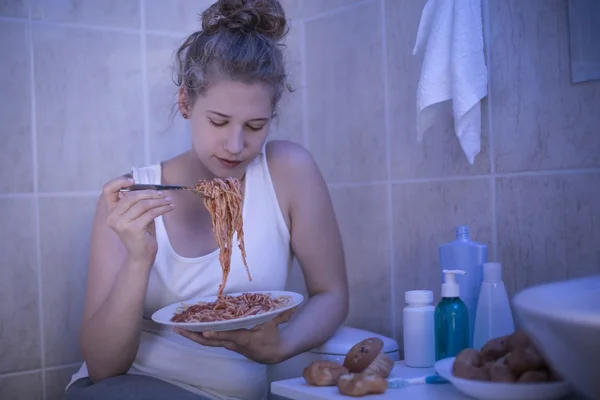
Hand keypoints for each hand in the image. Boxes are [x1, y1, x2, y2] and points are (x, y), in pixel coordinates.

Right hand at [103, 175, 173, 264]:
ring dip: (158, 201)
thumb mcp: (137, 214)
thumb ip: (137, 201)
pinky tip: (169, 208)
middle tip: (162, 194)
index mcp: (111, 211)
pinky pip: (150, 213)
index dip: (119, 181)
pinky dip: (162, 209)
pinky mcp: (133, 229)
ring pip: (142, 204)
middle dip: (149, 193)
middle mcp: (112, 217)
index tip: (133, 180)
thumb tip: (152, 187)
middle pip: (131, 196)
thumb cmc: (141, 232)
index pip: (107, 190)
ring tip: (168, 201)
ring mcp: (122, 223)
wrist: (141, 254)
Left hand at [175, 308, 296, 363]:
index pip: (229, 336)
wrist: (272, 354)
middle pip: (210, 341)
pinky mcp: (226, 344)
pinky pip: (209, 341)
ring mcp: (228, 345)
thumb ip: (281, 314)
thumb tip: (292, 304)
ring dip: (192, 336)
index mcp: (244, 339)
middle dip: (193, 335)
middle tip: (178, 329)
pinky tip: (189, 330)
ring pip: (207, 342)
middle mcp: (233, 343)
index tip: (206, 332)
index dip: (218, 335)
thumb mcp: (275, 325)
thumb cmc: (272, 337)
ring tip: (177, 329)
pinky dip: (198, 336)